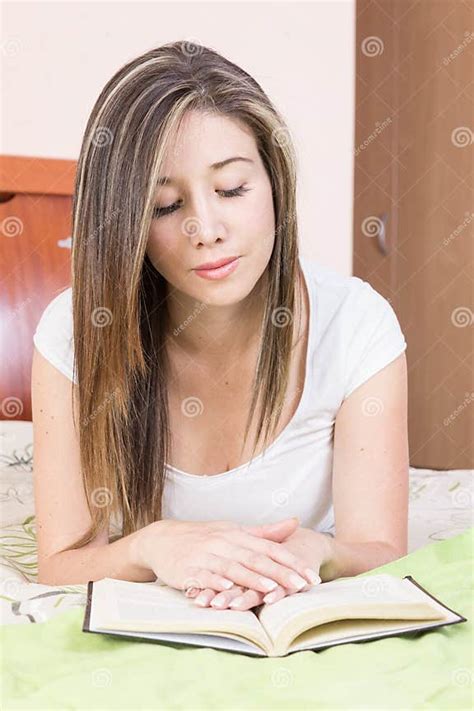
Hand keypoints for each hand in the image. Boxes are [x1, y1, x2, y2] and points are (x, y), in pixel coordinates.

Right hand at [136, 516, 318, 593]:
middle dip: (280, 573)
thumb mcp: (234, 531)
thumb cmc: (204, 537)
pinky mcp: (188, 569)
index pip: (270, 548)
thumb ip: (265, 532)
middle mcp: (224, 543)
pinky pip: (204, 576)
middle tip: (301, 585)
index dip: (291, 562)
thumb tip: (294, 523)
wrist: (162, 539)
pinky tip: (226, 590)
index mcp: (238, 535)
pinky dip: (215, 582)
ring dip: (252, 578)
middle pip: (256, 558)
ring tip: (271, 588)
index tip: (311, 576)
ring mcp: (206, 556)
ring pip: (233, 567)